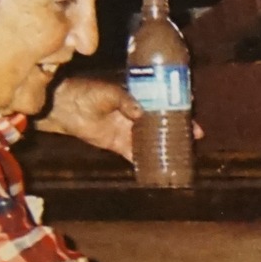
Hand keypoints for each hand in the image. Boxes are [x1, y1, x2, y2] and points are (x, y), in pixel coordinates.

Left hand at [38, 76, 202, 161]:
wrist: (65, 107)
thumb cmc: (87, 92)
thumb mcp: (108, 92)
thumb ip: (125, 101)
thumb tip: (140, 111)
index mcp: (138, 97)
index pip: (164, 102)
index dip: (179, 108)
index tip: (192, 112)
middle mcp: (136, 115)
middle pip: (162, 123)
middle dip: (179, 129)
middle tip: (195, 136)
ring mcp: (128, 130)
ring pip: (152, 140)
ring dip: (166, 146)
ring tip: (183, 153)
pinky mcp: (118, 144)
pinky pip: (135, 154)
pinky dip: (145, 162)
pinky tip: (158, 168)